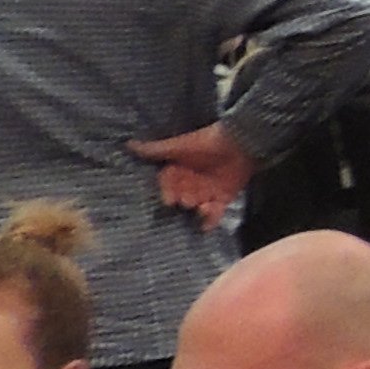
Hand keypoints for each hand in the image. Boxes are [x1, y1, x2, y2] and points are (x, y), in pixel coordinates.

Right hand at [130, 124, 253, 218]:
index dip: (168, 191)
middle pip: (181, 196)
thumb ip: (155, 150)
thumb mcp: (180, 146)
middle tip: (186, 200)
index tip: (169, 198)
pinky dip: (210, 220)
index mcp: (178, 170)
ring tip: (201, 206)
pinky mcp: (223, 198)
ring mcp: (206, 191)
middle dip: (183, 199)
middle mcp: (190, 182)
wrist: (241, 142)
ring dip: (197, 209)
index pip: (167, 184)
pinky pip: (214, 214)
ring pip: (196, 206)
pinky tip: (206, 226)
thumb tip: (128, 144)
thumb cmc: (207, 142)